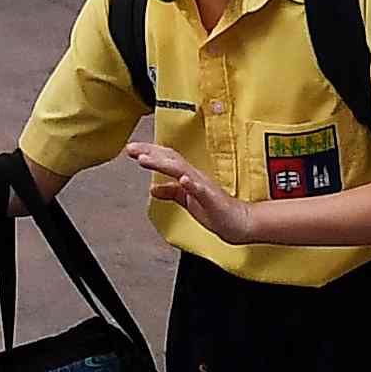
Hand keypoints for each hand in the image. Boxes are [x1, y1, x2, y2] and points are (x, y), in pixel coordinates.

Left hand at [123, 138, 258, 245]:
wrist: (239, 223)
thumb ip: (171, 192)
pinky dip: (191, 183)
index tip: (131, 149)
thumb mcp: (187, 200)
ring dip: (162, 163)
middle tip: (131, 148)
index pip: (167, 159)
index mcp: (188, 176)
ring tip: (145, 159)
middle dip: (150, 152)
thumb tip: (153, 188)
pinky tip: (182, 179)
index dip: (149, 153)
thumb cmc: (216, 211)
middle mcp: (195, 177)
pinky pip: (201, 190)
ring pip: (181, 170)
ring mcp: (204, 187)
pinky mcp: (212, 199)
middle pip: (171, 159)